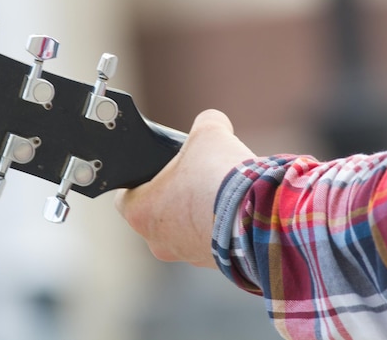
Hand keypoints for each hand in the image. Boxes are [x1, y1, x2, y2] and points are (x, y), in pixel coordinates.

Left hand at [115, 109, 254, 267]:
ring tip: (218, 192)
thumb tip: (212, 121)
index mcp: (140, 212)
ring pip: (183, 230)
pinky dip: (218, 228)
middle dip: (173, 196)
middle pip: (156, 213)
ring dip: (196, 214)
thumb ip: (203, 123)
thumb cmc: (220, 178)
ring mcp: (185, 256)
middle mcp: (157, 241)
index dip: (141, 178)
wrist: (260, 216)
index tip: (157, 169)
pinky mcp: (214, 264)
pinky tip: (234, 210)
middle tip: (192, 177)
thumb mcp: (208, 133)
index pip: (126, 195)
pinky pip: (209, 242)